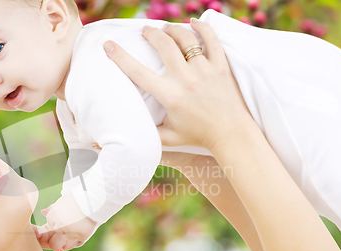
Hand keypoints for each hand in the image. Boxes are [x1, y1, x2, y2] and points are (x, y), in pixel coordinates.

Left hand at [33, 194, 96, 250]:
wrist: (94, 199)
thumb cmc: (77, 199)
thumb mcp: (62, 201)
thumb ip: (52, 209)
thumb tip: (42, 212)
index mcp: (53, 215)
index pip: (49, 226)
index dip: (56, 222)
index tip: (64, 217)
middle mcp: (60, 225)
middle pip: (57, 233)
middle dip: (62, 229)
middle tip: (72, 220)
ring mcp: (70, 232)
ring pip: (67, 238)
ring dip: (72, 233)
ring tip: (79, 222)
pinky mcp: (81, 236)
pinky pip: (78, 241)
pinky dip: (81, 235)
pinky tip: (84, 226)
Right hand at [104, 19, 254, 151]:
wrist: (230, 134)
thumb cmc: (198, 136)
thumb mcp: (168, 137)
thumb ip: (148, 132)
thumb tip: (127, 130)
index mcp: (169, 95)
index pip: (138, 72)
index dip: (120, 56)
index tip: (109, 44)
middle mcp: (185, 79)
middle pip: (163, 44)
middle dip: (150, 33)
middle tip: (145, 31)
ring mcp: (205, 70)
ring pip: (185, 38)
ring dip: (172, 29)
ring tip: (165, 28)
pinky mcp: (221, 66)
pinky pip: (211, 39)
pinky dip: (202, 27)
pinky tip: (193, 23)